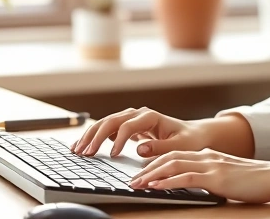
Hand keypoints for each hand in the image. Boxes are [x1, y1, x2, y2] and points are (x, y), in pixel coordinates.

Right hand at [70, 107, 208, 157]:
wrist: (192, 134)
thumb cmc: (187, 140)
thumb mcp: (179, 146)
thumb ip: (160, 148)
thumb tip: (139, 149)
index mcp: (150, 117)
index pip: (128, 125)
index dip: (118, 140)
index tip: (112, 155)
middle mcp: (139, 114)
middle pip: (111, 121)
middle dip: (95, 136)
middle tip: (84, 153)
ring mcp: (132, 118)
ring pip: (106, 123)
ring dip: (91, 135)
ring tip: (77, 149)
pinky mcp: (129, 125)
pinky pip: (108, 128)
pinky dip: (95, 136)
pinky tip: (86, 146)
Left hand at [129, 149, 269, 203]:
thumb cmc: (257, 180)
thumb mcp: (229, 176)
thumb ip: (212, 177)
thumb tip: (196, 185)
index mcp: (209, 155)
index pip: (176, 155)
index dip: (156, 163)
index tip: (142, 173)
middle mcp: (207, 156)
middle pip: (169, 158)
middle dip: (148, 168)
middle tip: (132, 179)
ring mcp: (212, 165)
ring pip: (174, 165)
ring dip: (152, 174)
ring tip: (137, 184)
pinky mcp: (217, 177)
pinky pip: (187, 178)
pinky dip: (168, 181)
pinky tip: (157, 186)